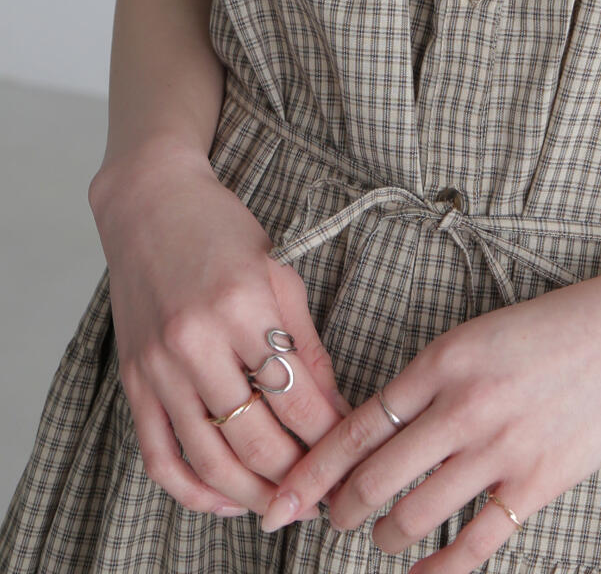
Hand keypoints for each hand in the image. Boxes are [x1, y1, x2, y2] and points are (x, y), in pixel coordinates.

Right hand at [90, 145, 354, 518]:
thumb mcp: (279, 274)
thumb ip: (306, 345)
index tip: (356, 454)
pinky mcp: (132, 383)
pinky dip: (194, 491)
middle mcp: (195, 341)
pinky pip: (160, 457)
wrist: (149, 205)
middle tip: (330, 492)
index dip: (330, 435)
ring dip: (253, 495)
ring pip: (209, 459)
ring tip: (287, 508)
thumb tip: (338, 409)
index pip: (296, 395)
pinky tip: (228, 501)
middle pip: (255, 436)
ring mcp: (158, 367)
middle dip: (299, 474)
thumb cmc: (221, 231)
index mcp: (242, 306)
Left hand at [256, 266, 600, 572]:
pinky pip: (471, 547)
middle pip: (374, 481)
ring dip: (386, 538)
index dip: (311, 472)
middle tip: (335, 519)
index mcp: (443, 362)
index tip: (282, 501)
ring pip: (414, 518)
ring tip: (384, 536)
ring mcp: (500, 449)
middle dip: (342, 511)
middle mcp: (463, 407)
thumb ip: (427, 382)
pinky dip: (436, 572)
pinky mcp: (536, 483)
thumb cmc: (551, 328)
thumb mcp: (477, 337)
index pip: (356, 428)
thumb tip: (373, 434)